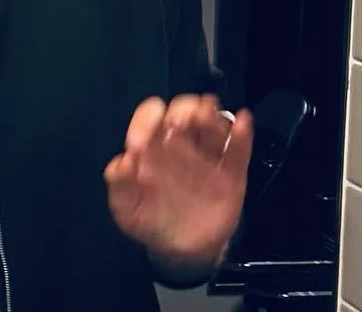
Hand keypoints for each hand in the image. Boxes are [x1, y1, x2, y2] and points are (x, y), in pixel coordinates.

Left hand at [105, 94, 253, 268]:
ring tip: (206, 117)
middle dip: (182, 109)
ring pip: (213, 126)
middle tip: (178, 121)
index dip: (146, 119)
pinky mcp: (232, 176)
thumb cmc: (150, 221)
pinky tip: (241, 123)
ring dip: (210, 116)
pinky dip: (242, 135)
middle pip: (184, 114)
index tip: (141, 139)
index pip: (150, 120)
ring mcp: (208, 159)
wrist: (181, 251)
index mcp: (152, 149)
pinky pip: (239, 152)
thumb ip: (119, 183)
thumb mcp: (126, 207)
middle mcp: (180, 147)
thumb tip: (123, 162)